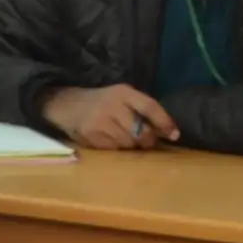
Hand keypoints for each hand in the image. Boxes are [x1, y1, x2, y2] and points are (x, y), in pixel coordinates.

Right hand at [43, 83, 179, 150]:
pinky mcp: (90, 136)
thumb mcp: (122, 98)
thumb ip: (142, 110)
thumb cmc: (102, 102)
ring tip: (123, 137)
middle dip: (147, 140)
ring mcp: (99, 121)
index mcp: (123, 92)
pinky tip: (109, 139)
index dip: (164, 122)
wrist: (67, 105)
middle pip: (141, 131)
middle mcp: (111, 105)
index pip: (150, 107)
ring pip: (128, 143)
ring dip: (131, 145)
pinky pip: (113, 149)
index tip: (175, 135)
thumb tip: (168, 132)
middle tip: (146, 141)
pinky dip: (116, 148)